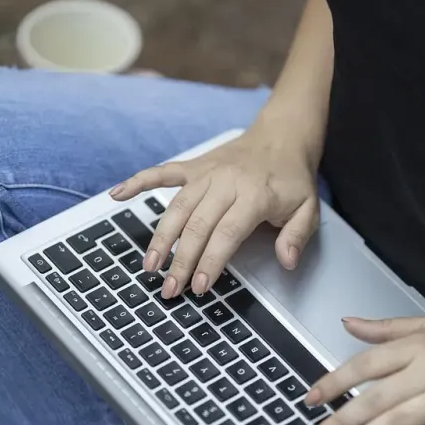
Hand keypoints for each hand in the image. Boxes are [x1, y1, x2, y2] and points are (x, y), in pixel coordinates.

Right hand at [109, 123, 319, 297]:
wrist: (282, 136)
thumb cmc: (291, 178)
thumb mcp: (308, 208)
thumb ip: (296, 236)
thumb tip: (286, 261)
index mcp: (254, 194)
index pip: (227, 233)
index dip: (210, 261)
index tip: (199, 285)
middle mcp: (225, 182)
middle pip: (197, 225)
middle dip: (181, 260)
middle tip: (170, 288)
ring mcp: (206, 173)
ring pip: (176, 206)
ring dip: (160, 237)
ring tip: (149, 265)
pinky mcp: (194, 166)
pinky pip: (162, 173)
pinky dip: (138, 182)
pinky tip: (117, 195)